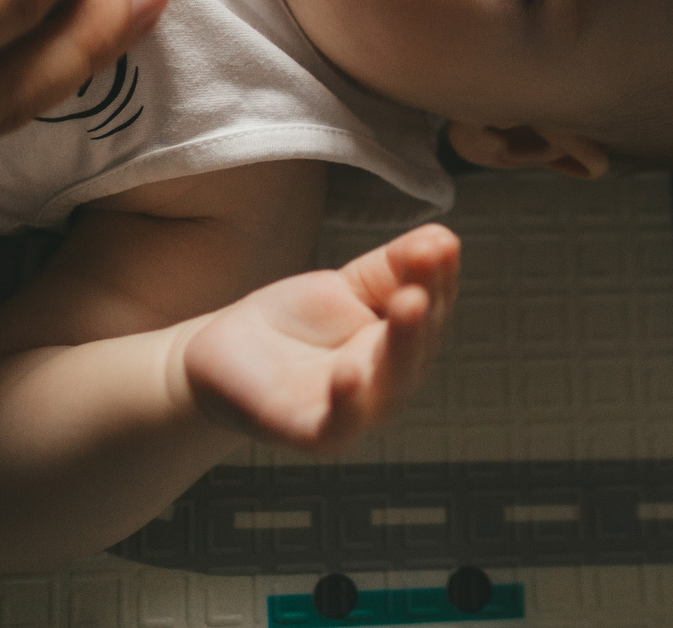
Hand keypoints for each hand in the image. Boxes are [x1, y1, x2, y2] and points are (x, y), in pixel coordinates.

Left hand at [181, 224, 460, 450]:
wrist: (229, 354)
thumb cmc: (299, 322)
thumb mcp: (351, 286)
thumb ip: (395, 266)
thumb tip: (443, 239)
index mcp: (404, 345)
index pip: (433, 310)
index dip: (440, 279)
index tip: (442, 246)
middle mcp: (388, 382)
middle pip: (417, 350)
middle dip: (424, 313)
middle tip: (423, 278)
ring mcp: (354, 412)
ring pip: (388, 387)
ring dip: (402, 348)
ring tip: (408, 304)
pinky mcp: (312, 433)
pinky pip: (338, 425)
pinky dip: (348, 405)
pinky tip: (349, 374)